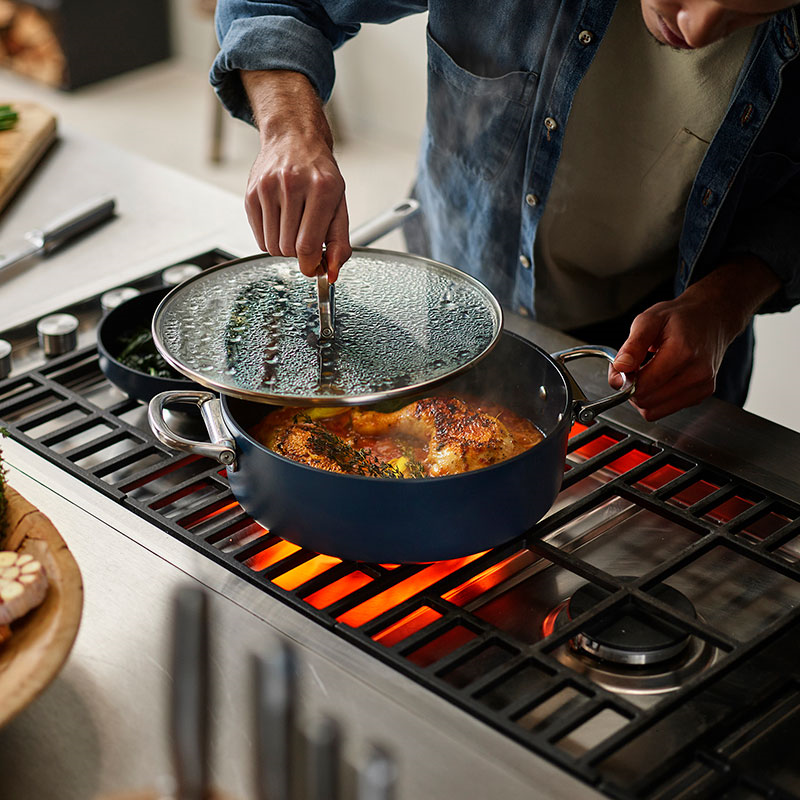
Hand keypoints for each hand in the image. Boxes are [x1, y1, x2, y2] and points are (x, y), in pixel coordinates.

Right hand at [241, 70, 351, 281]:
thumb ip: (339, 243)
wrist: (294, 139)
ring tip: (294, 229)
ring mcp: (268, 187)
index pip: (308, 246)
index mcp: (323, 189)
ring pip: (272, 246)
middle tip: (306, 241)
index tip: (314, 267)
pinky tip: (280, 223)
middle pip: (289, 249)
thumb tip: (332, 274)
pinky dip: (270, 240)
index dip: (311, 265)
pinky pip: (259, 238)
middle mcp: (293, 185)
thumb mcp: (339, 206)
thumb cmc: (320, 175)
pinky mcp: (251, 193)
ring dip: (284, 248)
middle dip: (299, 254)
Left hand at [608, 256, 779, 420]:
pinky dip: (656, 399)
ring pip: (654, 411)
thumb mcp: (649, 320)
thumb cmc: (681, 318)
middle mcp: (697, 374)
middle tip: (632, 370)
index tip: (622, 368)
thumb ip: (633, 345)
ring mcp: (702, 387)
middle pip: (646, 403)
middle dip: (631, 389)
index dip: (624, 381)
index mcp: (682, 353)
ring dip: (643, 396)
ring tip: (646, 373)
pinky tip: (660, 379)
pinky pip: (666, 410)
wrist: (711, 318)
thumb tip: (620, 367)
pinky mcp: (702, 395)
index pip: (643, 387)